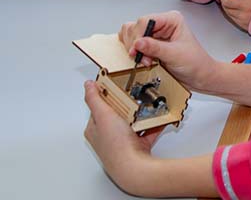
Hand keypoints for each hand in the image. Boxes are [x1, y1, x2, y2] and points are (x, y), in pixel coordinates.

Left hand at [83, 80, 162, 194]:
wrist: (135, 167)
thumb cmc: (116, 146)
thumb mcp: (103, 115)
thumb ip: (95, 99)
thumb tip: (88, 85)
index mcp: (94, 129)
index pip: (99, 107)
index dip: (107, 95)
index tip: (117, 85)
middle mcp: (108, 136)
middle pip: (118, 113)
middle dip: (128, 104)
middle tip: (135, 96)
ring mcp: (124, 141)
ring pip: (134, 121)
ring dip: (142, 114)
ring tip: (148, 107)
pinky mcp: (139, 145)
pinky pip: (148, 130)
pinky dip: (154, 124)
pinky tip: (159, 118)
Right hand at [118, 12, 218, 91]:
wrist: (200, 77)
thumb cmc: (195, 63)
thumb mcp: (175, 55)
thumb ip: (155, 48)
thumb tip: (138, 42)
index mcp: (172, 19)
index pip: (145, 21)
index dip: (138, 35)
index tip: (136, 50)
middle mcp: (162, 24)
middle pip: (135, 27)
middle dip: (136, 45)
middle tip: (144, 59)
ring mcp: (155, 34)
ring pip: (131, 34)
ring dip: (134, 49)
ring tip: (146, 61)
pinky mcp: (149, 44)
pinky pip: (132, 43)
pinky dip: (133, 52)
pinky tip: (143, 60)